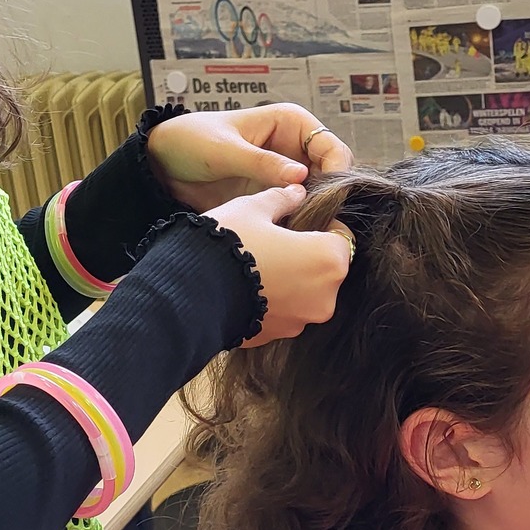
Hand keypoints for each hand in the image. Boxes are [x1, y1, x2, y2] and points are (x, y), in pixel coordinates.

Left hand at [148, 104, 352, 212]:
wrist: (164, 164)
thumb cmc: (192, 142)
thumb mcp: (225, 151)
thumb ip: (262, 163)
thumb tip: (302, 175)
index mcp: (291, 123)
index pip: (332, 147)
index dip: (335, 171)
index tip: (323, 195)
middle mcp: (295, 147)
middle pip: (331, 175)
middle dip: (327, 196)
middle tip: (312, 218)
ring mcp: (286, 173)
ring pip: (317, 196)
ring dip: (312, 212)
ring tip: (298, 228)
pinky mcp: (274, 195)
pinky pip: (297, 210)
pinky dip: (296, 221)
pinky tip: (286, 233)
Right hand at [209, 185, 352, 346]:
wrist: (187, 292)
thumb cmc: (227, 243)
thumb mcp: (253, 208)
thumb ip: (281, 199)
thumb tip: (297, 191)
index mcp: (328, 260)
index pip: (342, 237)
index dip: (322, 226)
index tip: (299, 221)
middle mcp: (324, 297)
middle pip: (325, 269)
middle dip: (307, 255)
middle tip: (276, 241)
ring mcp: (300, 322)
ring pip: (304, 293)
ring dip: (290, 279)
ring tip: (257, 264)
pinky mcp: (277, 337)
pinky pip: (282, 312)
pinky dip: (272, 300)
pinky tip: (246, 287)